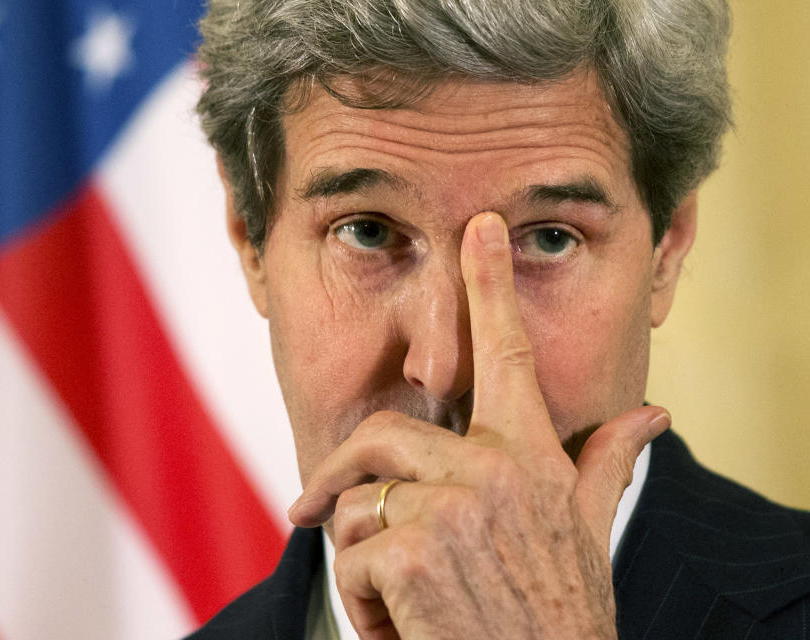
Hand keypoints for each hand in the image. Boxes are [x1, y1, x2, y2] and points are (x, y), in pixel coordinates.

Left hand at [288, 212, 669, 639]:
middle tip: (313, 508)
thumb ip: (606, 465)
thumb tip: (650, 414)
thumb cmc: (559, 614)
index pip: (507, 355)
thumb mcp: (586, 534)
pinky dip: (359, 598)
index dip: (490, 287)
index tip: (479, 230)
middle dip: (344, 475)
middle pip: (383, 433)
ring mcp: (453, 510)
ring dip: (362, 557)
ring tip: (400, 598)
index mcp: (531, 458)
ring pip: (357, 501)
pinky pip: (348, 552)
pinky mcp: (411, 552)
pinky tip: (401, 625)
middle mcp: (495, 471)